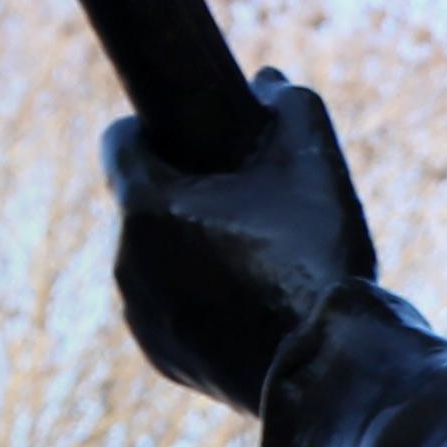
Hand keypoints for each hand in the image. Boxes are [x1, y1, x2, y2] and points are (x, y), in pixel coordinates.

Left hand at [108, 70, 376, 412]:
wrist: (326, 364)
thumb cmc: (315, 257)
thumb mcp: (314, 165)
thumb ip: (289, 106)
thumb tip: (267, 82)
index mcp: (148, 206)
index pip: (119, 142)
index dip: (152, 127)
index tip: (189, 129)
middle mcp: (126, 259)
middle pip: (144, 202)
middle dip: (184, 193)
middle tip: (246, 198)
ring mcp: (139, 313)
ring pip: (154, 257)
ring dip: (188, 246)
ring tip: (256, 254)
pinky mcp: (159, 355)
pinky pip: (167, 307)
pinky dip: (195, 297)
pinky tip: (250, 301)